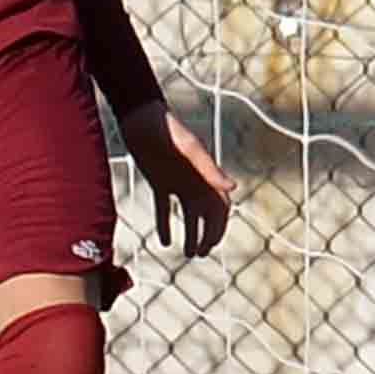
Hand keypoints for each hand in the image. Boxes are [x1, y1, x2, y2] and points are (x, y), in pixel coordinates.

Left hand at [120, 100, 236, 258]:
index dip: (218, 227)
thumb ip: (210, 169)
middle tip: (199, 254)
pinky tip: (164, 241)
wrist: (141, 119)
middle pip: (206, 215)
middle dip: (206, 236)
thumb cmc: (168, 131)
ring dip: (190, 233)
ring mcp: (177, 182)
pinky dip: (165, 224)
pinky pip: (164, 207)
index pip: (220, 207)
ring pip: (188, 215)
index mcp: (206, 175)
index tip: (211, 244)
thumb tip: (233, 189)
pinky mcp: (159, 182)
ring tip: (187, 253)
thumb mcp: (190, 151)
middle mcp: (195, 181)